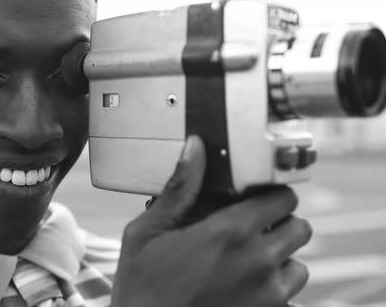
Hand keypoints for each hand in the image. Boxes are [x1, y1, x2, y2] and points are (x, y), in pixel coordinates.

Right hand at [112, 136, 312, 306]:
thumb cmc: (142, 287)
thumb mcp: (148, 232)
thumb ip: (179, 188)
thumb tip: (194, 149)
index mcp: (229, 233)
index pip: (282, 198)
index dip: (270, 195)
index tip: (256, 199)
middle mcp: (257, 263)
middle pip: (299, 229)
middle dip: (279, 225)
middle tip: (253, 230)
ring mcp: (267, 296)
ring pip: (299, 267)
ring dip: (280, 261)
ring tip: (248, 263)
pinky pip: (288, 298)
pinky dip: (273, 290)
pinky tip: (243, 288)